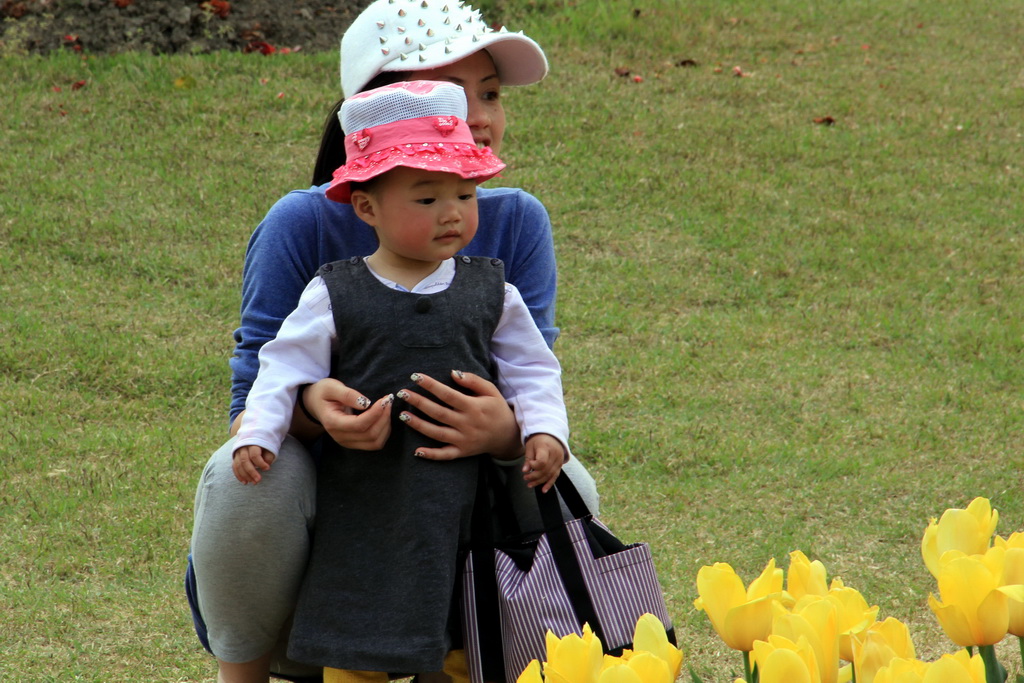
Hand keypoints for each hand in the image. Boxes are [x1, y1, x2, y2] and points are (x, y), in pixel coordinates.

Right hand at [232, 444, 275, 483]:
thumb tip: (265, 466)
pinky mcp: (235, 458)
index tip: (267, 468)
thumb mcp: (269, 449)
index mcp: (252, 444)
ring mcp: (237, 453)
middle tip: (258, 480)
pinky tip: (245, 482)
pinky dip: (239, 476)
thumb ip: (268, 456)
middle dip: (251, 472)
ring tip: (253, 482)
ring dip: (245, 476)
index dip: (261, 463)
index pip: (254, 455)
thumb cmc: (264, 447)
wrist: (254, 440)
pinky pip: (234, 468)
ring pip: (238, 465)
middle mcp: (243, 448)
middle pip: (244, 461)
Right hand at [305, 378, 394, 450]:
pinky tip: (383, 417)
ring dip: (385, 426)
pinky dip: (384, 431)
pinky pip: (375, 443)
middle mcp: (340, 437)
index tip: (385, 399)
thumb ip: (347, 394)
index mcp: (332, 423)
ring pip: (375, 442)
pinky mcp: (354, 443)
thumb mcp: (331, 387)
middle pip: (370, 435)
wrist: (316, 404)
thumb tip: (366, 403)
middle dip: (384, 418)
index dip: (376, 413)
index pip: (359, 425)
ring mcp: (347, 442)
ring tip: (386, 408)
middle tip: (388, 401)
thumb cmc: (323, 393)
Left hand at [398, 370, 521, 460]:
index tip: (415, 376)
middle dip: (419, 402)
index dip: (431, 385)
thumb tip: (453, 372)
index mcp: (473, 407)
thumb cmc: (497, 409)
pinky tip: (416, 451)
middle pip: (438, 413)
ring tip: (402, 415)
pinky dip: (431, 455)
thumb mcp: (491, 391)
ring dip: (418, 425)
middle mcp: (467, 424)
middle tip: (402, 393)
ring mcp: (464, 440)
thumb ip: (473, 381)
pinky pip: (445, 455)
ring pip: (437, 433)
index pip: (448, 394)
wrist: (508, 436)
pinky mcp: (462, 452)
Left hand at [523, 434, 563, 492]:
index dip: (534, 466)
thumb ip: (528, 458)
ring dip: (539, 481)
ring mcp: (559, 460)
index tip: (528, 465)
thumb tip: (525, 470)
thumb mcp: (530, 446)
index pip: (542, 461)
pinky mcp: (560, 465)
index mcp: (546, 447)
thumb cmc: (538, 440)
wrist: (551, 435)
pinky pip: (555, 476)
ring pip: (550, 474)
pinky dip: (549, 484)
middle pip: (545, 470)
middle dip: (534, 476)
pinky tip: (543, 490)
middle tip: (525, 478)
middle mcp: (555, 454)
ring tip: (530, 485)